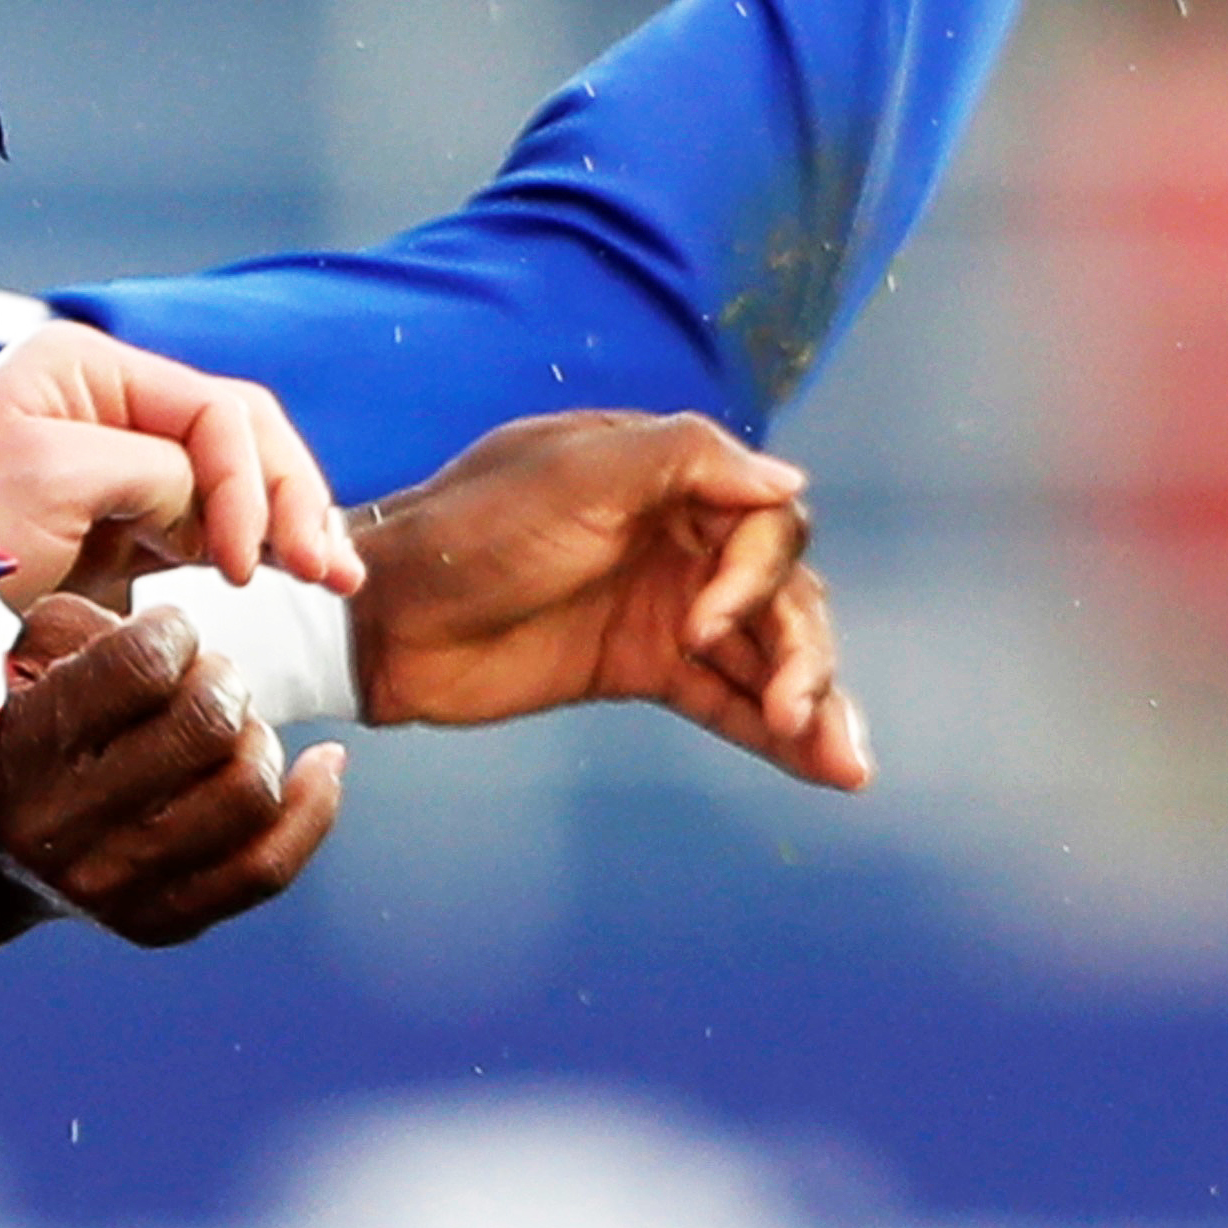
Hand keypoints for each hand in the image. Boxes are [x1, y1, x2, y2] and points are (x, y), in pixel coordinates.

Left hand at [0, 319, 359, 594]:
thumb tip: (202, 506)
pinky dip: (250, 549)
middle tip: (332, 572)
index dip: (250, 486)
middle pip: (240, 439)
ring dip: (287, 524)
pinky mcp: (113, 525)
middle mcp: (111, 405)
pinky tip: (287, 579)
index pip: (217, 412)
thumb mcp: (54, 477)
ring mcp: (115, 465)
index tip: (246, 565)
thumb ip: (152, 473)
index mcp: (92, 369)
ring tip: (333, 579)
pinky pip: (204, 525)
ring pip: (233, 481)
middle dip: (291, 499)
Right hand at [0, 586, 343, 947]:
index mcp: (23, 748)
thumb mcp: (11, 663)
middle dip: (223, 682)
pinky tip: (319, 765)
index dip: (174, 631)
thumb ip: (80, 627)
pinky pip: (268, 867)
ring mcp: (114, 884)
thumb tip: (176, 635)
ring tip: (233, 730)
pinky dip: (312, 807)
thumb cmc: (9, 739)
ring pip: (246, 793)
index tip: (167, 635)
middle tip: (206, 681)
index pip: (142, 666)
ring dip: (258, 741)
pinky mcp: (159, 921)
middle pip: (206, 725)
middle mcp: (65, 826)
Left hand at [347, 412, 867, 789]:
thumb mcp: (573, 472)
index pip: (768, 523)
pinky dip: (774, 733)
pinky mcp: (642, 669)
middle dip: (804, 652)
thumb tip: (790, 479)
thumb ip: (685, 460)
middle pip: (783, 595)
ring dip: (813, 700)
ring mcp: (665, 610)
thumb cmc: (470, 529)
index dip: (755, 575)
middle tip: (795, 708)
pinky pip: (727, 700)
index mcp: (672, 481)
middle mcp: (681, 542)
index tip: (702, 621)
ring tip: (842, 760)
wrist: (386, 615)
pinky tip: (825, 768)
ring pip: (768, 654)